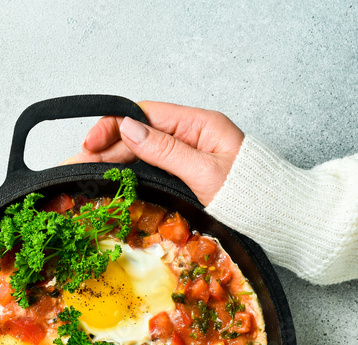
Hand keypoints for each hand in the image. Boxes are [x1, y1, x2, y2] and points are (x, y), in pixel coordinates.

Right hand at [62, 101, 244, 205]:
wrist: (280, 217)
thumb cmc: (252, 196)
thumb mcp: (204, 173)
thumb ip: (165, 150)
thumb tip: (129, 128)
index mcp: (200, 124)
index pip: (146, 114)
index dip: (114, 125)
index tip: (91, 144)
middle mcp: (193, 133)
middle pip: (140, 131)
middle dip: (107, 145)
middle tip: (78, 163)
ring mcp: (191, 152)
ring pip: (143, 149)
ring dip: (114, 158)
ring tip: (86, 170)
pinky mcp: (189, 171)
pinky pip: (153, 164)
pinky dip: (130, 169)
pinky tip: (112, 176)